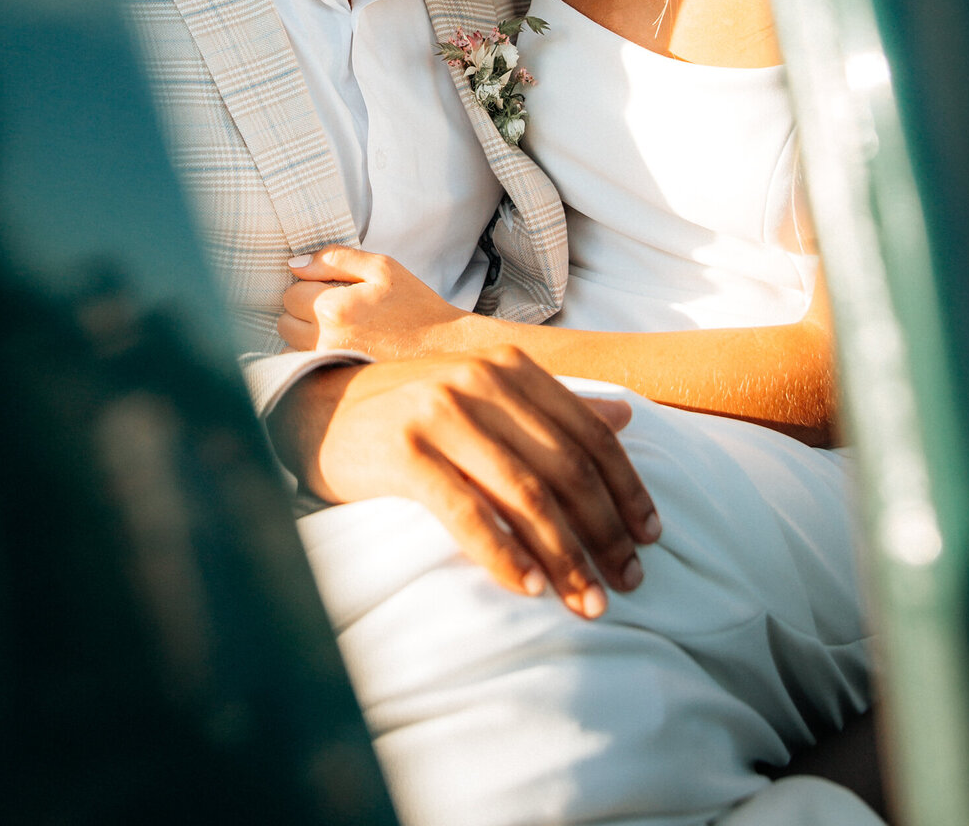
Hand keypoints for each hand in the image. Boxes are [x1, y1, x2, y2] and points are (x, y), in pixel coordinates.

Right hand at [268, 348, 660, 618]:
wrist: (320, 413)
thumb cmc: (412, 410)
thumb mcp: (485, 397)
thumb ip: (553, 406)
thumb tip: (626, 415)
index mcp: (508, 367)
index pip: (587, 431)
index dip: (625, 487)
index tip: (649, 536)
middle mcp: (479, 381)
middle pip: (563, 466)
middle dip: (603, 532)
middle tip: (626, 583)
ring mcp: (440, 413)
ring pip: (523, 493)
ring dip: (563, 556)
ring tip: (586, 601)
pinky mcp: (405, 451)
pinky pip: (468, 513)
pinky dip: (504, 555)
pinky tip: (529, 587)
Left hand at [280, 245, 463, 357]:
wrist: (443, 348)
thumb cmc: (414, 303)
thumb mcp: (381, 267)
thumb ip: (335, 258)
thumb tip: (294, 264)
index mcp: (334, 308)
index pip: (291, 293)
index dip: (308, 285)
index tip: (330, 288)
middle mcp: (326, 340)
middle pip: (284, 321)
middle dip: (301, 310)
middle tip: (332, 306)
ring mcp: (330, 365)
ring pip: (289, 345)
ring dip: (303, 334)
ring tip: (336, 327)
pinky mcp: (336, 381)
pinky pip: (303, 366)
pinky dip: (310, 355)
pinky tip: (336, 346)